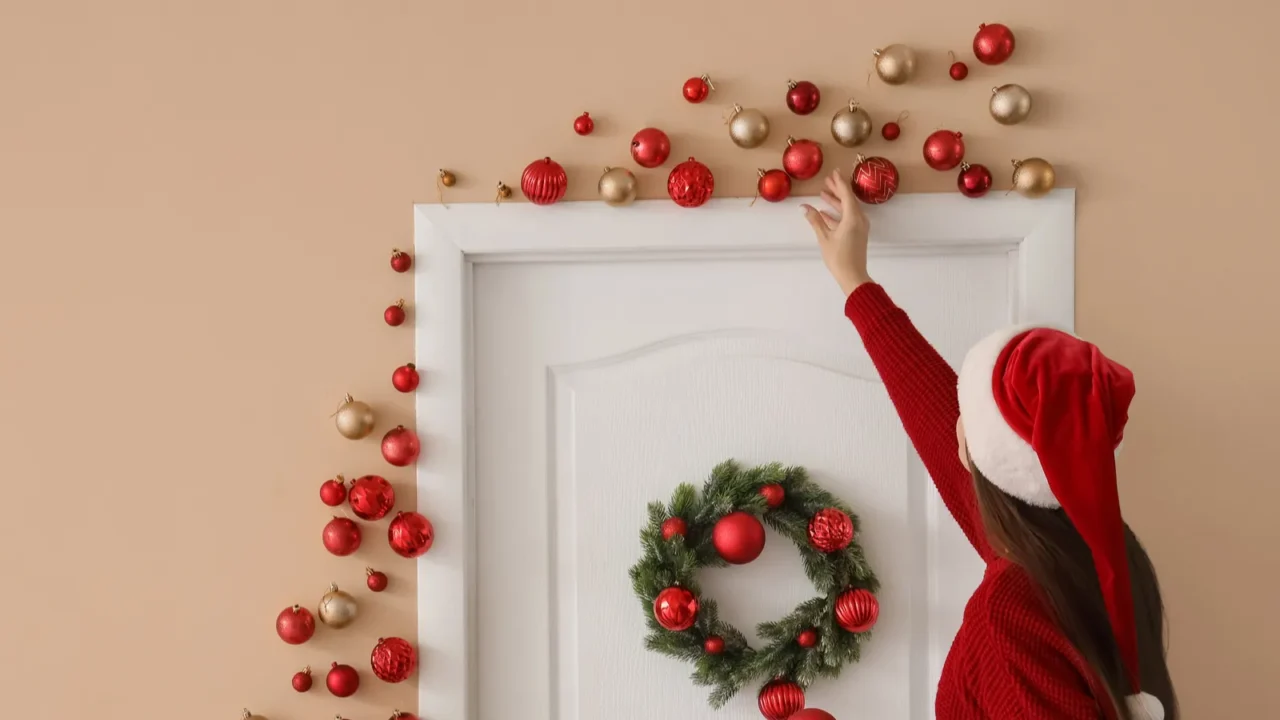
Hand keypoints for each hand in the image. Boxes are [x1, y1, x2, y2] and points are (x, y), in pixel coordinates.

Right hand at [803, 170, 870, 295]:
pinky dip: (838, 213)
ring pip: (847, 209)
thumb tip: (804, 207)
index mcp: (853, 218)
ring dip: (836, 201)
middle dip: (837, 190)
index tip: (834, 172)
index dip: (839, 182)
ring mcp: (859, 226)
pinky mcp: (857, 233)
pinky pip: (848, 218)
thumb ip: (815, 220)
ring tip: (824, 194)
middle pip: (848, 200)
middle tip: (827, 180)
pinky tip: (826, 213)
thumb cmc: (838, 257)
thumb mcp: (824, 238)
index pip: (846, 194)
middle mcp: (859, 219)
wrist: (853, 276)